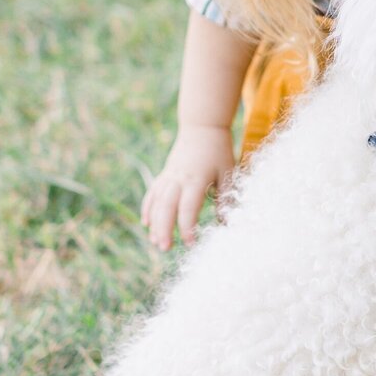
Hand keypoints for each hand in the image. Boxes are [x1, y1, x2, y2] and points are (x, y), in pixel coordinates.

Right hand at [141, 126, 235, 252]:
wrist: (203, 127)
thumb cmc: (219, 151)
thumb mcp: (228, 172)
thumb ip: (226, 198)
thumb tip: (227, 224)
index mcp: (197, 178)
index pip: (189, 206)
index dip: (187, 226)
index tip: (190, 243)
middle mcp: (179, 178)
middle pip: (167, 206)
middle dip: (164, 228)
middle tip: (165, 248)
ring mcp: (169, 175)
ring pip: (157, 201)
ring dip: (155, 222)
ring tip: (155, 242)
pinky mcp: (165, 174)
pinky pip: (153, 192)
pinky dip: (148, 207)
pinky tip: (146, 223)